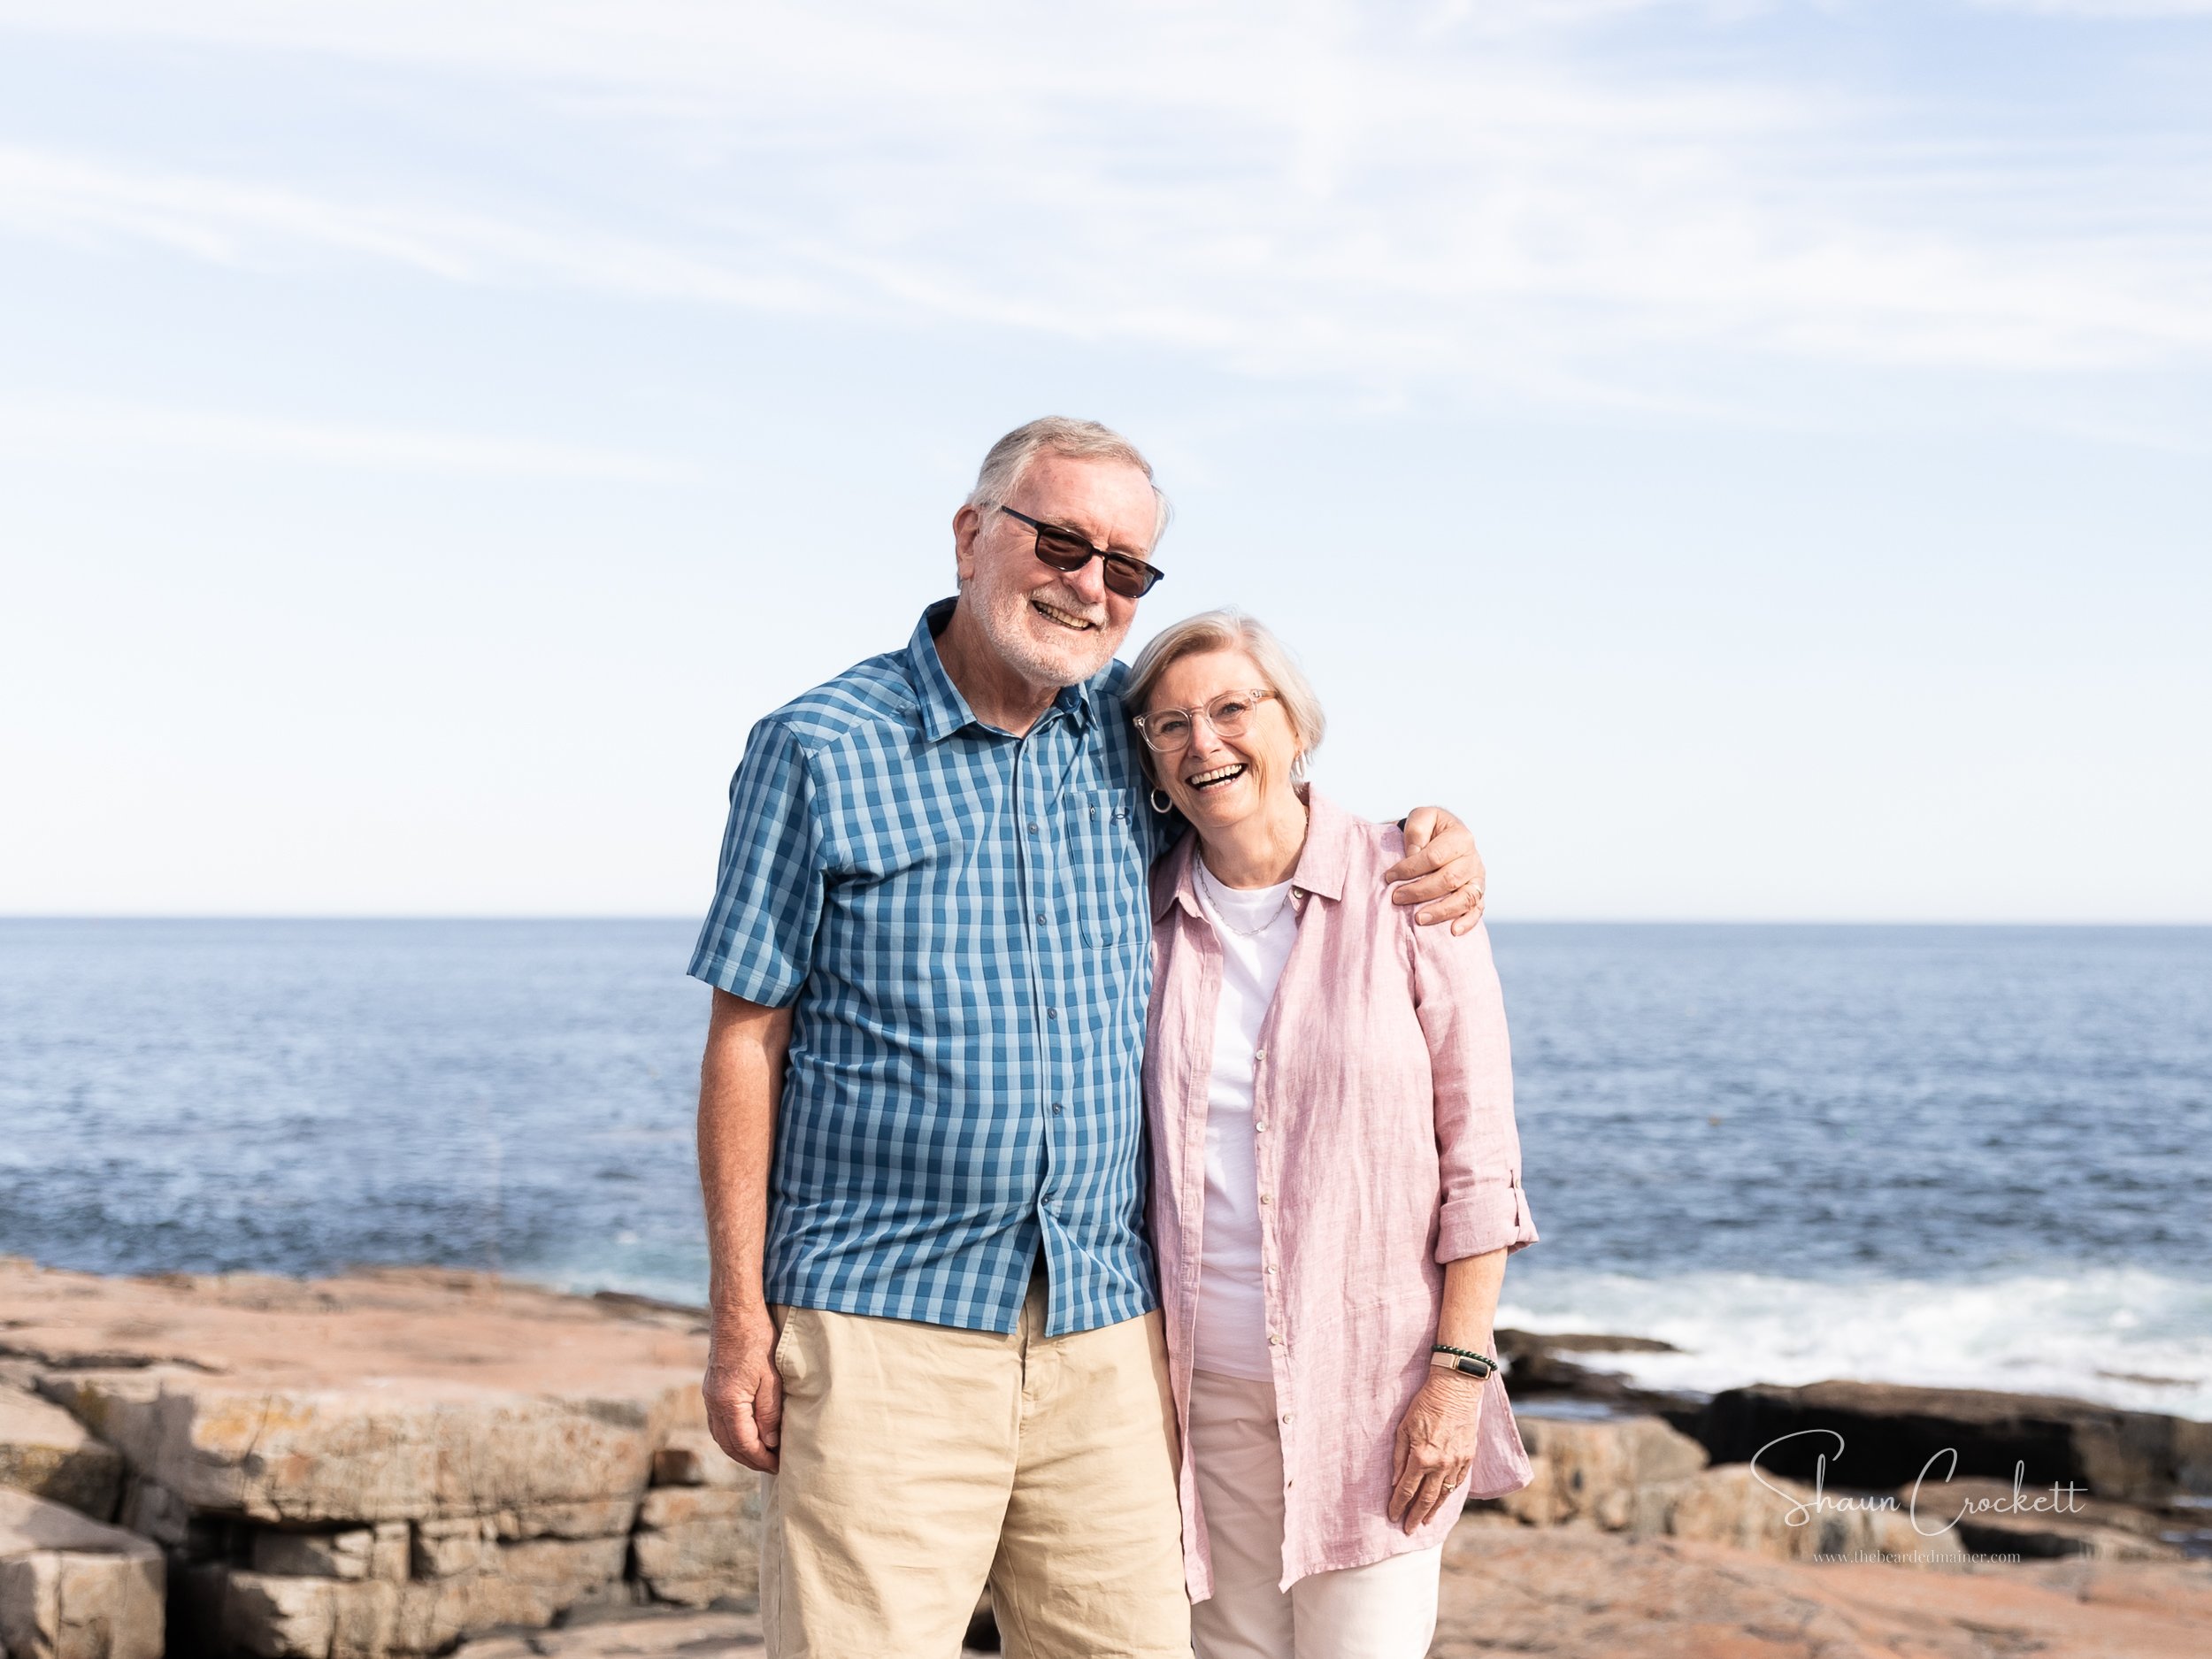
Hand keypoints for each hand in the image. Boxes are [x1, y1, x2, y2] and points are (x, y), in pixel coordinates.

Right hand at [702, 1307, 783, 1473]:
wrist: (735, 1313)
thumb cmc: (758, 1340)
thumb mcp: (772, 1378)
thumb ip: (769, 1413)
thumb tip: (770, 1443)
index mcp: (728, 1402)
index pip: (744, 1443)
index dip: (761, 1458)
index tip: (779, 1465)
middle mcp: (713, 1402)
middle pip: (729, 1445)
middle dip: (750, 1460)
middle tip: (773, 1466)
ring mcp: (709, 1396)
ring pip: (721, 1436)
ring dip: (740, 1450)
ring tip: (762, 1455)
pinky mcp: (711, 1388)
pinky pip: (718, 1423)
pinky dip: (731, 1435)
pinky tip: (746, 1435)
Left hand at [1386, 807, 1486, 935]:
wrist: (1443, 838)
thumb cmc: (1429, 829)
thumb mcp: (1421, 818)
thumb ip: (1416, 830)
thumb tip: (1413, 855)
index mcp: (1460, 837)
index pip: (1435, 857)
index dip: (1410, 868)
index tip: (1389, 877)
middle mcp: (1473, 859)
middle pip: (1449, 879)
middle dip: (1420, 891)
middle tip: (1397, 898)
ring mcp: (1478, 879)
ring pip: (1465, 898)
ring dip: (1441, 911)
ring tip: (1419, 919)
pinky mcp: (1479, 894)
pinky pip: (1477, 910)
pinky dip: (1467, 922)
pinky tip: (1453, 931)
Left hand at [1389, 1371, 1484, 1532]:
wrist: (1455, 1390)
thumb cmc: (1424, 1405)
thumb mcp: (1403, 1428)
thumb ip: (1399, 1457)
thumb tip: (1395, 1482)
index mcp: (1421, 1457)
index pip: (1406, 1490)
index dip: (1398, 1505)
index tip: (1392, 1516)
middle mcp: (1440, 1464)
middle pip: (1426, 1499)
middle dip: (1415, 1516)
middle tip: (1408, 1530)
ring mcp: (1457, 1462)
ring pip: (1443, 1495)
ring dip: (1433, 1511)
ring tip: (1425, 1523)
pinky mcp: (1468, 1457)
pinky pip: (1458, 1482)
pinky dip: (1449, 1494)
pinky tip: (1442, 1501)